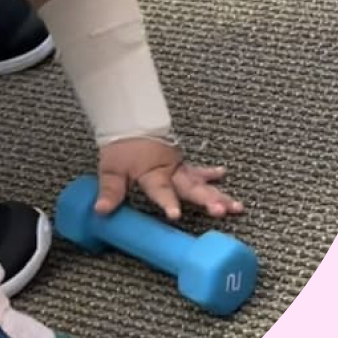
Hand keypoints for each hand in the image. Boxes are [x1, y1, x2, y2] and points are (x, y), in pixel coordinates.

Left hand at [96, 138, 243, 221]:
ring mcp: (179, 167)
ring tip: (235, 206)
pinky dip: (210, 173)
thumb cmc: (121, 147)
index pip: (160, 190)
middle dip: (206, 200)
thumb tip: (102, 210)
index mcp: (152, 173)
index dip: (167, 202)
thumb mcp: (111, 169)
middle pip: (190, 187)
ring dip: (218, 193)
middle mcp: (170, 171)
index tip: (175, 215)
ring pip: (201, 182)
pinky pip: (198, 169)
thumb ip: (110, 190)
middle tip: (220, 211)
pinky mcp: (182, 163)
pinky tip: (223, 174)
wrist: (129, 122)